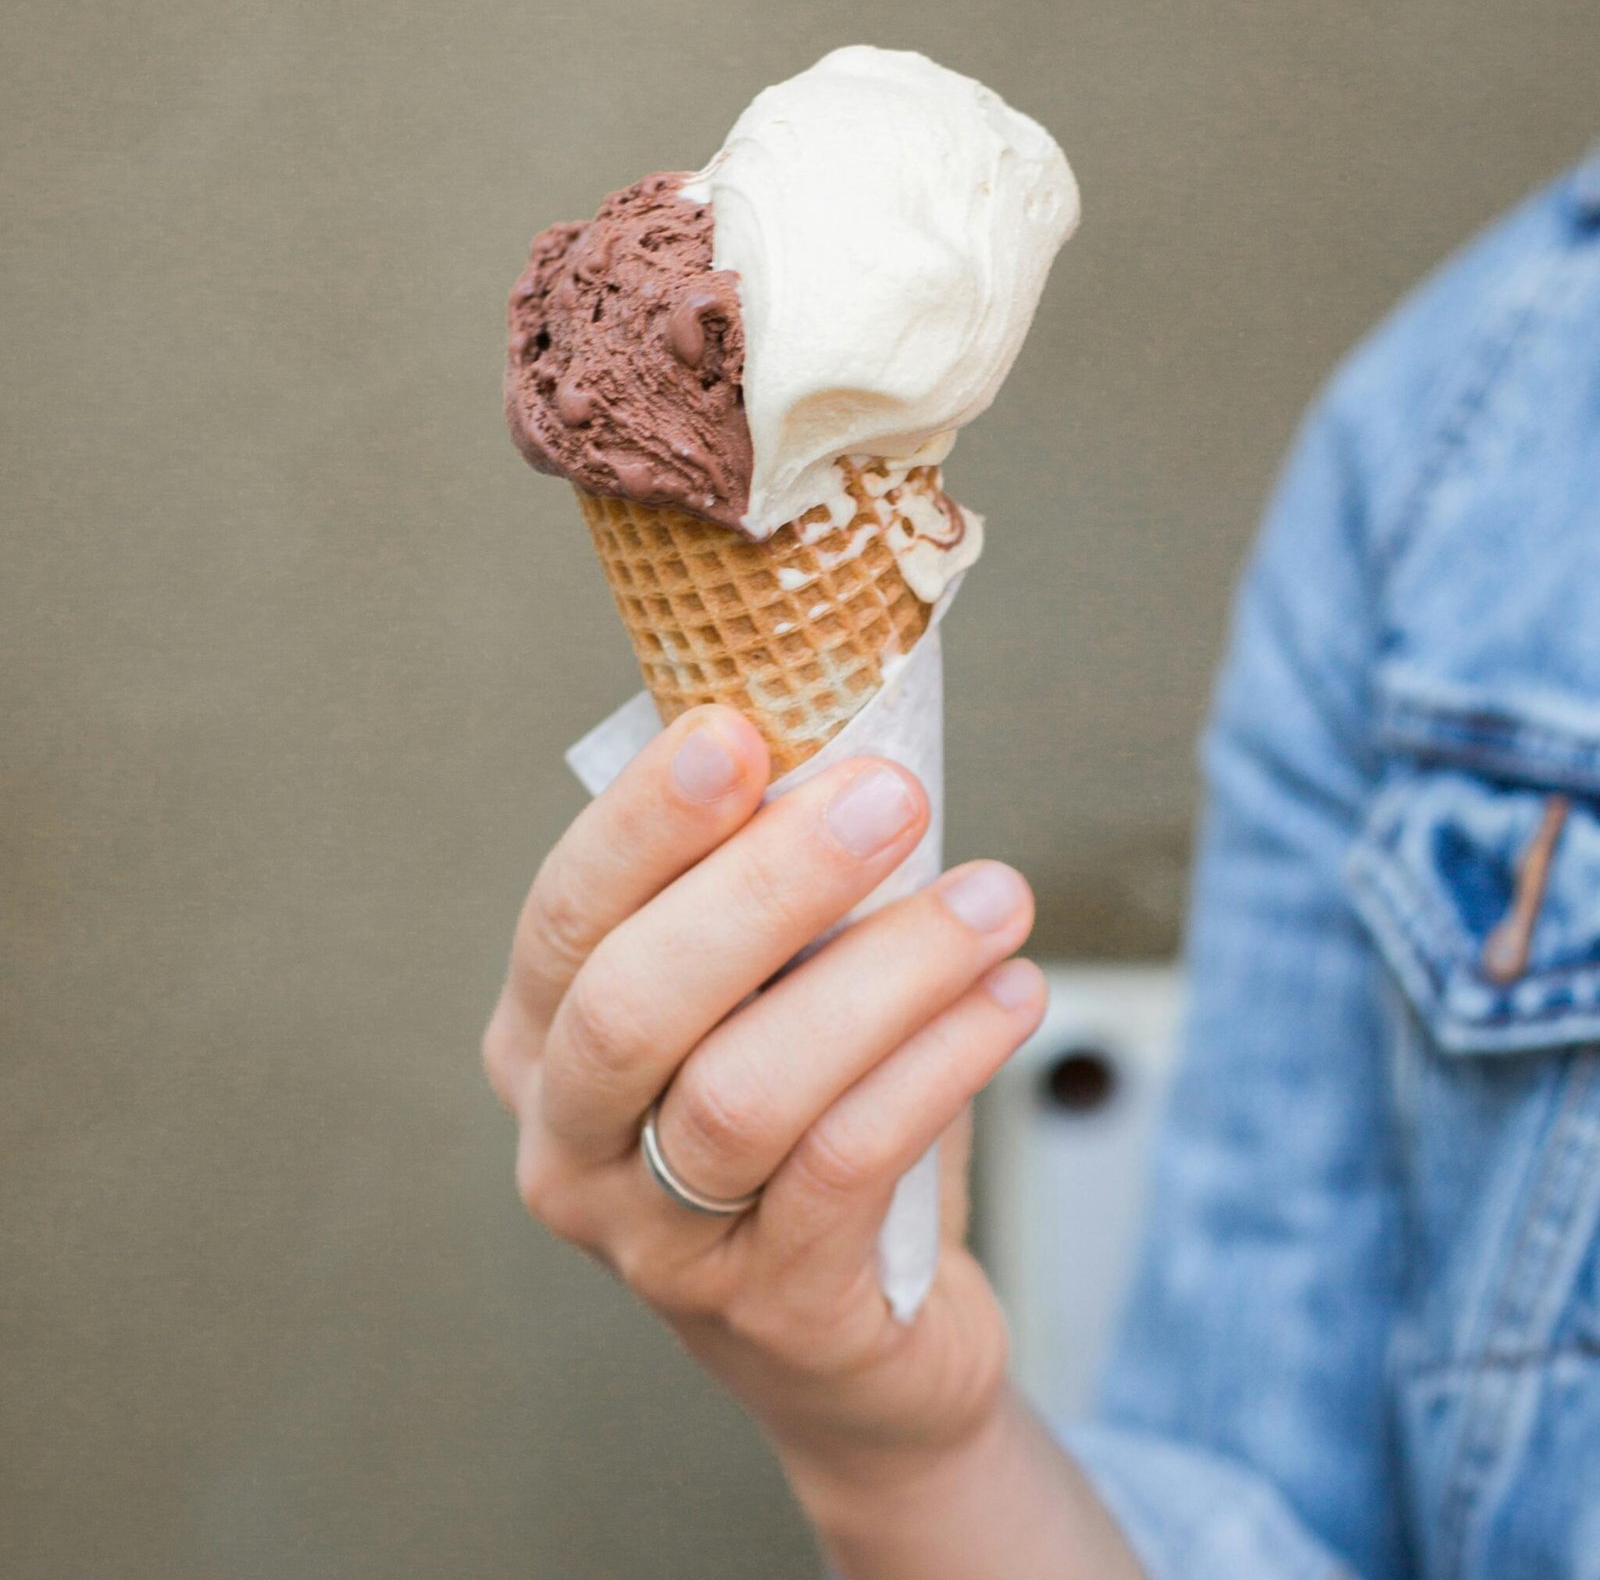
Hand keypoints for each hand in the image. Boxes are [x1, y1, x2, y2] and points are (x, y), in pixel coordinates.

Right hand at [482, 705, 1045, 1489]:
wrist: (860, 1341)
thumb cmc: (806, 1116)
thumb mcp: (762, 997)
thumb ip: (772, 893)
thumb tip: (851, 747)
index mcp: (540, 1036)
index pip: (565, 912)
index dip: (645, 821)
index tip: (737, 730)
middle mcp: (566, 1143)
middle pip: (631, 1003)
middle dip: (765, 885)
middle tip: (892, 798)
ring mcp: (653, 1243)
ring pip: (744, 1091)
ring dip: (886, 973)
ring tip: (997, 899)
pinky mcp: (769, 1307)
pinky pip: (845, 1167)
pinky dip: (934, 1065)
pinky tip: (1009, 996)